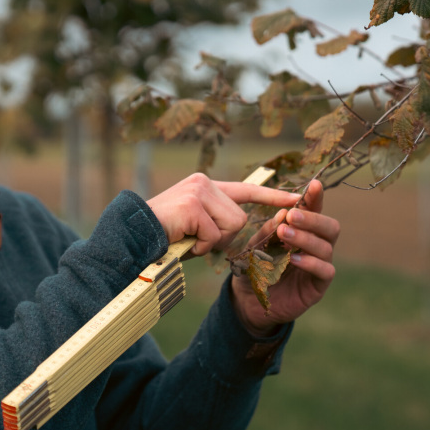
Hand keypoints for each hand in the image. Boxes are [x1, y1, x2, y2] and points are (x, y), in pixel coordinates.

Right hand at [146, 173, 301, 255]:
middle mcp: (203, 183)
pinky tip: (183, 241)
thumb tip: (238, 226)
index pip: (246, 189)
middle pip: (239, 217)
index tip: (295, 198)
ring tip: (188, 239)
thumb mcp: (194, 224)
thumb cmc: (163, 235)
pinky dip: (200, 246)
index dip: (271, 196)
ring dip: (211, 242)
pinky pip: (213, 235)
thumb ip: (214, 220)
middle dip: (221, 237)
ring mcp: (198, 191)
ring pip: (230, 225)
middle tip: (196, 240)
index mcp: (205, 186)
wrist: (133, 234)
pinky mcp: (193, 205)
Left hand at [230, 179, 340, 335]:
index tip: (314, 185)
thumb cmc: (255, 268)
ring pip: (326, 246)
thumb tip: (282, 213)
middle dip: (312, 219)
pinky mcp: (318, 286)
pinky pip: (324, 270)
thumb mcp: (256, 245)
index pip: (314, 211)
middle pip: (330, 226)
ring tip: (285, 234)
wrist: (249, 300)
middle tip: (291, 216)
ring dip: (306, 238)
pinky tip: (293, 259)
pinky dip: (310, 262)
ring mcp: (320, 265)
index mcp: (303, 231)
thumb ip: (268, 231)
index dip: (316, 198)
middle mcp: (316, 246)